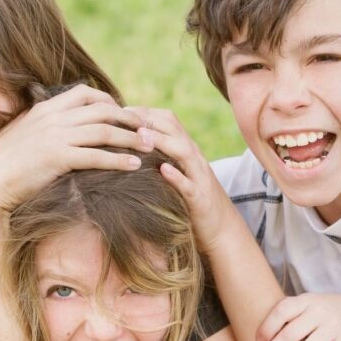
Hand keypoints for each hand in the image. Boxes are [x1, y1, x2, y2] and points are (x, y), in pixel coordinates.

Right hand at [0, 85, 151, 214]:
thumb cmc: (4, 166)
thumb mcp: (23, 136)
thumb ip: (44, 127)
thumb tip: (62, 130)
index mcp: (45, 109)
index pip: (86, 93)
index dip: (110, 102)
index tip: (126, 114)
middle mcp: (53, 118)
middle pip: (103, 110)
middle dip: (131, 118)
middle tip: (149, 128)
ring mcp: (55, 137)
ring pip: (105, 131)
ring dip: (132, 137)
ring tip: (150, 145)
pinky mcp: (57, 159)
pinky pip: (96, 156)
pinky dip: (119, 160)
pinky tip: (134, 165)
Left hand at [128, 106, 237, 254]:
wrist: (221, 230)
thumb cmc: (189, 202)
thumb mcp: (175, 174)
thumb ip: (159, 158)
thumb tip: (128, 147)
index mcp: (186, 151)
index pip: (167, 121)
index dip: (143, 112)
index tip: (119, 110)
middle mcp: (194, 159)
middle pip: (174, 129)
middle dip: (149, 119)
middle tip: (123, 117)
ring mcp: (199, 178)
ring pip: (183, 151)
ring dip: (162, 141)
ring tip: (141, 136)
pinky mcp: (201, 200)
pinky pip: (190, 185)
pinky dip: (177, 176)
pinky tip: (163, 170)